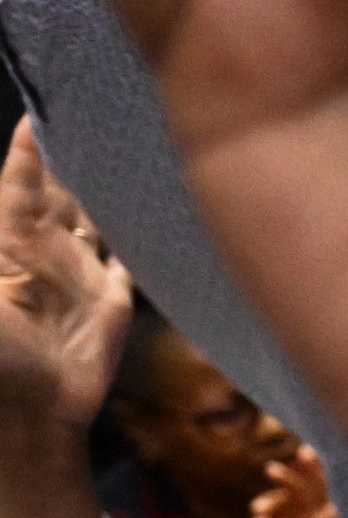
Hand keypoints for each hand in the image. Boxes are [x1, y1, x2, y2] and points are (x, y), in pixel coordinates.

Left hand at [0, 114, 129, 451]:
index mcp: (6, 241)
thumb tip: (16, 195)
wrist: (28, 419)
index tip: (57, 98)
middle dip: (80, 151)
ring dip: (113, 184)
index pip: (21, 176)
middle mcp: (43, 249)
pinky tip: (162, 203)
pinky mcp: (113, 301)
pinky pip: (130, 254)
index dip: (35, 141)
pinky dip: (144, 230)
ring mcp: (79, 273)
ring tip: (140, 144)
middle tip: (111, 109)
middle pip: (63, 186)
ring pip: (97, 213)